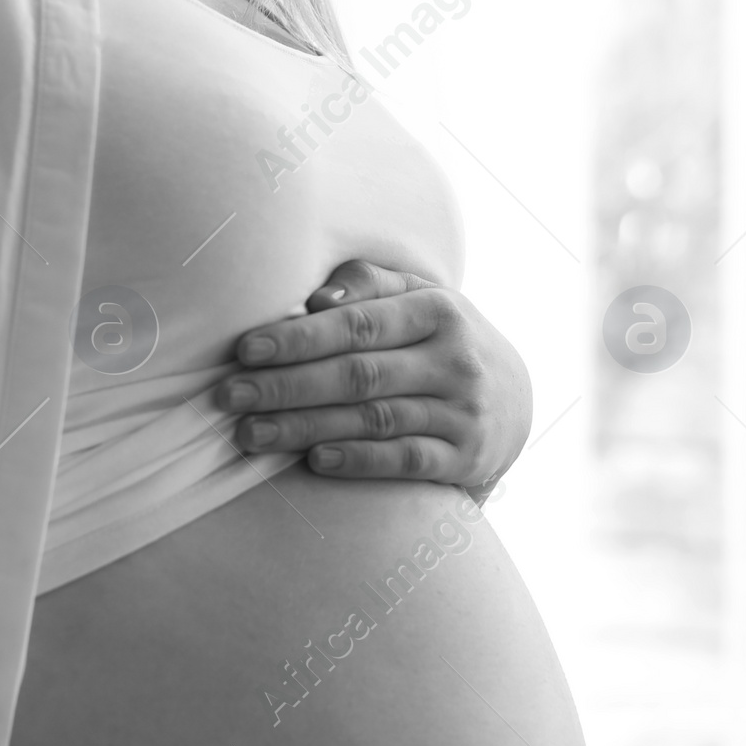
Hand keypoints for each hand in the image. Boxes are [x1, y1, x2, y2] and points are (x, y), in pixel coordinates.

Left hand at [215, 260, 532, 490]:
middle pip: (358, 374)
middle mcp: (455, 359)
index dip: (299, 338)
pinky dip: (358, 461)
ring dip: (305, 428)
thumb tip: (316, 297)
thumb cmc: (441, 338)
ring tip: (250, 434)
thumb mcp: (419, 297)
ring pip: (373, 420)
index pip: (357, 324)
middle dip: (286, 386)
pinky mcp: (466, 457)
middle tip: (229, 396)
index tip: (245, 350)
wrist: (516, 398)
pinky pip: (404, 461)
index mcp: (437, 310)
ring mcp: (463, 411)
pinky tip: (314, 460)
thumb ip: (370, 284)